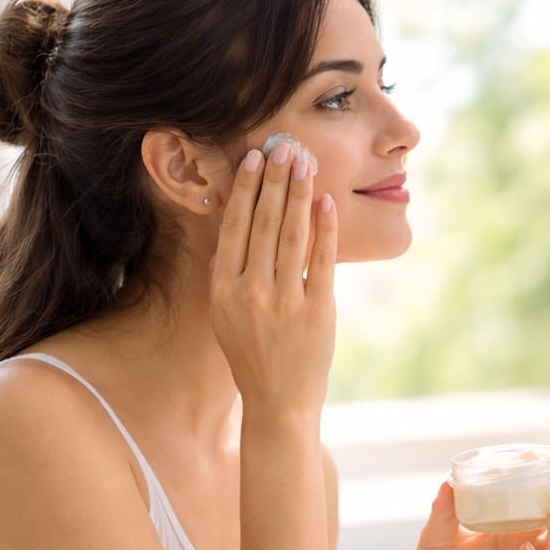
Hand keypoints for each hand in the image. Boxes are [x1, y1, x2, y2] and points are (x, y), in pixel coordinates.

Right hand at [210, 144, 337, 414]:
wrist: (279, 401)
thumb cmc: (253, 355)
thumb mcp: (227, 314)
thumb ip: (232, 273)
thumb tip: (240, 223)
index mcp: (223, 290)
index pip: (235, 226)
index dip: (244, 189)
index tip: (253, 158)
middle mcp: (251, 291)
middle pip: (264, 222)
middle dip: (276, 180)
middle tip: (285, 147)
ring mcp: (285, 300)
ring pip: (292, 234)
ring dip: (300, 194)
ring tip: (305, 164)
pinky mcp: (317, 310)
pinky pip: (322, 260)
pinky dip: (325, 228)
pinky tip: (326, 202)